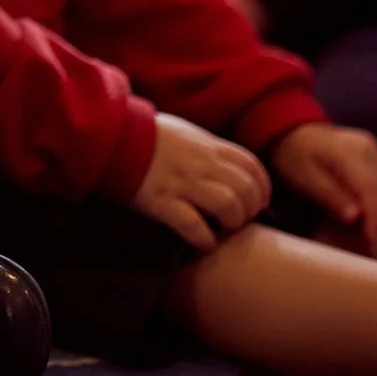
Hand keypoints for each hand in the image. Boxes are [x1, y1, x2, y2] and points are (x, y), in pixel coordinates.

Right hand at [129, 112, 271, 250]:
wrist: (113, 137)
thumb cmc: (149, 136)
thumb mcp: (187, 134)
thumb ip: (209, 149)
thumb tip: (229, 167)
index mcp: (208, 146)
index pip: (252, 166)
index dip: (263, 188)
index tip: (261, 203)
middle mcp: (200, 164)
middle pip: (245, 189)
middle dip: (250, 210)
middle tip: (240, 220)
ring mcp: (182, 183)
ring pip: (227, 205)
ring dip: (231, 223)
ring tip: (223, 229)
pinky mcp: (161, 202)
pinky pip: (193, 225)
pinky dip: (204, 238)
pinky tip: (203, 242)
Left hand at [270, 122, 376, 254]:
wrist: (291, 132)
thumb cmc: (293, 157)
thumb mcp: (303, 179)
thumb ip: (329, 196)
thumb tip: (355, 217)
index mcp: (347, 151)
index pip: (370, 188)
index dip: (374, 217)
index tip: (370, 242)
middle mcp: (366, 146)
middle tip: (368, 243)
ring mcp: (372, 147)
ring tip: (366, 228)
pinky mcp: (373, 153)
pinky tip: (366, 210)